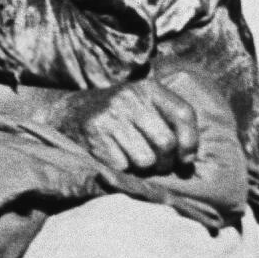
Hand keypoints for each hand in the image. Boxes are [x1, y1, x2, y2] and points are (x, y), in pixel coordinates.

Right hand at [42, 78, 201, 175]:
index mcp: (147, 88)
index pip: (183, 114)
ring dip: (142, 168)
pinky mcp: (95, 132)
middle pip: (166, 143)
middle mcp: (129, 97)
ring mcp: (111, 114)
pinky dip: (122, 169)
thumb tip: (189, 162)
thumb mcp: (144, 106)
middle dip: (165, 162)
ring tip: (130, 158)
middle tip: (154, 164)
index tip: (184, 158)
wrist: (68, 112)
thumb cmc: (117, 116)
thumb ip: (171, 124)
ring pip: (146, 160)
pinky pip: (124, 166)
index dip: (190, 142)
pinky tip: (113, 157)